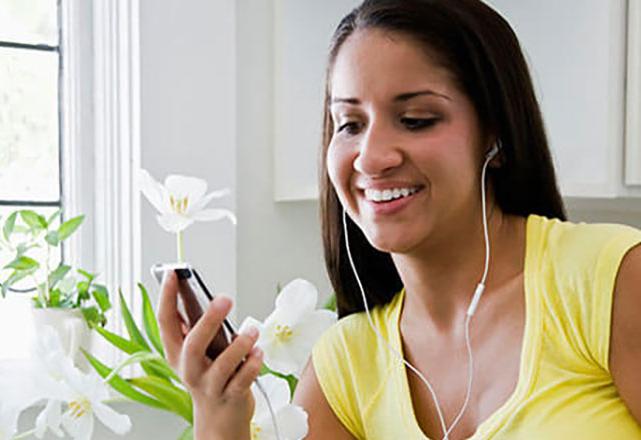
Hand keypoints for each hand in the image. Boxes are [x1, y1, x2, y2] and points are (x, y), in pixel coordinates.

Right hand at [157, 271, 263, 439]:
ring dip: (239, 346)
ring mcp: (209, 385)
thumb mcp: (197, 352)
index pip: (165, 321)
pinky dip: (252, 365)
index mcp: (176, 352)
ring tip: (252, 331)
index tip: (173, 273)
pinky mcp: (230, 396)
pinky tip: (259, 353)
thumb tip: (204, 296)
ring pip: (221, 366)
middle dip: (208, 320)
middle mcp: (188, 369)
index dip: (167, 297)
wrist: (218, 420)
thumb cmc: (210, 376)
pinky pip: (242, 381)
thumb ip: (198, 327)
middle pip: (193, 344)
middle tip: (225, 299)